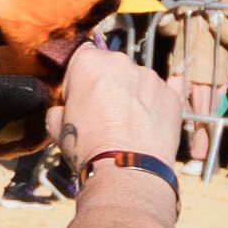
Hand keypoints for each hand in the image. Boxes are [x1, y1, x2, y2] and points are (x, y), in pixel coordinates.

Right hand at [53, 43, 179, 173]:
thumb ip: (59, 109)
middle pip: (112, 67)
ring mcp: (150, 77)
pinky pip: (160, 95)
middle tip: (104, 113)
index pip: (82, 58)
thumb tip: (62, 110)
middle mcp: (121, 62)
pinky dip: (153, 106)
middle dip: (107, 85)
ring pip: (137, 80)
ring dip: (132, 95)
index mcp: (88, 63)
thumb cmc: (87, 146)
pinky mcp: (171, 95)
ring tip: (127, 125)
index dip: (78, 80)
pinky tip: (145, 127)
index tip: (79, 99)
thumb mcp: (56, 126)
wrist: (125, 169)